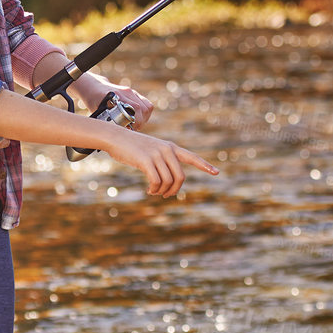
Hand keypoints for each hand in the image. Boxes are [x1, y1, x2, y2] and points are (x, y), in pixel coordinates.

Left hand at [74, 74, 154, 128]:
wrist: (94, 86)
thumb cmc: (94, 100)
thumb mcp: (97, 111)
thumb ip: (107, 120)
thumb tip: (117, 134)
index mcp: (115, 96)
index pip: (134, 110)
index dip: (135, 122)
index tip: (130, 129)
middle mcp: (125, 92)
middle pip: (143, 109)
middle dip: (140, 122)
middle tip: (133, 128)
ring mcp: (131, 92)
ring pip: (147, 107)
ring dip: (144, 118)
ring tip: (136, 124)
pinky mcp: (134, 93)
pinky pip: (147, 104)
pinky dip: (145, 114)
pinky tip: (139, 118)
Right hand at [104, 127, 218, 196]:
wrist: (115, 138)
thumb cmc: (132, 147)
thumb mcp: (151, 150)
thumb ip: (162, 160)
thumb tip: (169, 178)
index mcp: (170, 147)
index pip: (191, 157)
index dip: (204, 165)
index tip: (216, 172)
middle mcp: (167, 150)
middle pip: (180, 177)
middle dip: (174, 190)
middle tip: (165, 195)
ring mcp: (157, 155)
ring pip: (168, 181)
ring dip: (162, 191)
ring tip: (154, 192)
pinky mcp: (146, 161)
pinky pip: (156, 181)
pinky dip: (154, 189)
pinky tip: (150, 190)